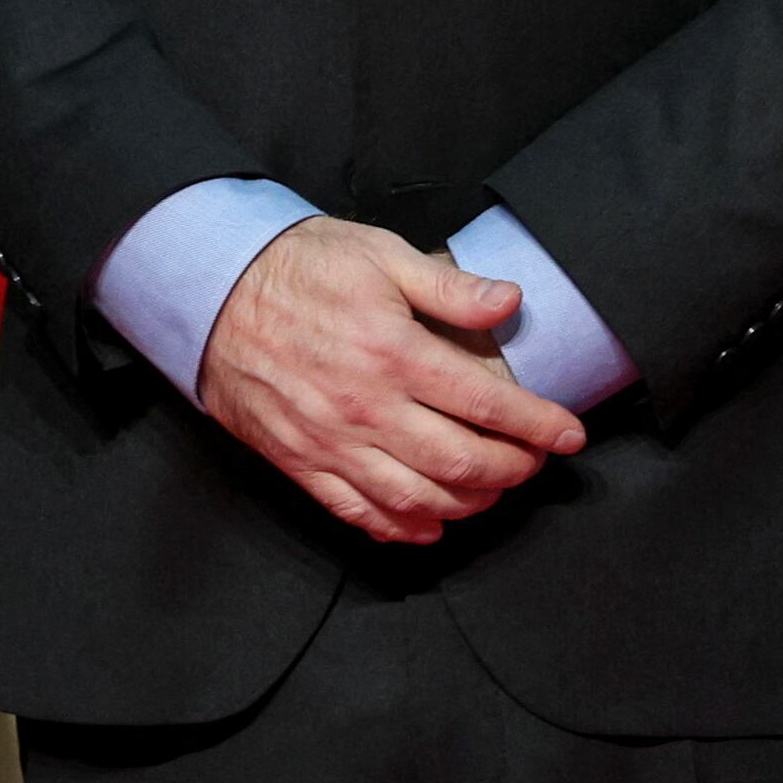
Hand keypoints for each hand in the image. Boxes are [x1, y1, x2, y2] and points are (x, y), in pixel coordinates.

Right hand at [195, 216, 584, 545]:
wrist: (213, 294)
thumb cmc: (300, 268)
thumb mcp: (380, 255)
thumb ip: (449, 287)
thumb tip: (510, 301)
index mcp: (395, 354)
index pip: (487, 404)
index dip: (537, 425)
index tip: (568, 434)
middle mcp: (368, 409)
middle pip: (461, 462)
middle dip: (512, 469)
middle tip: (535, 463)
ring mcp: (332, 443)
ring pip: (417, 498)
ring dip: (467, 504)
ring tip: (494, 492)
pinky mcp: (302, 463)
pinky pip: (359, 512)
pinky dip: (401, 527)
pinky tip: (429, 525)